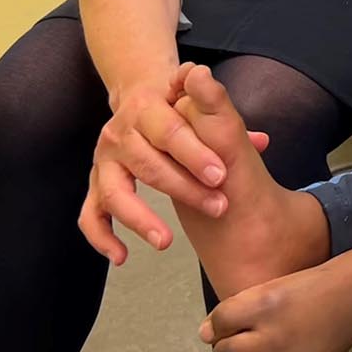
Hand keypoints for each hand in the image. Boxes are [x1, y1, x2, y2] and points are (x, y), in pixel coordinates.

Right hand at [78, 64, 268, 263]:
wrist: (142, 94)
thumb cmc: (179, 104)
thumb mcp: (198, 101)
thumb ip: (226, 119)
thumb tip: (261, 141)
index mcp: (147, 106)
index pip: (171, 131)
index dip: (196, 154)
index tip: (221, 176)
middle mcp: (119, 132)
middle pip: (148, 163)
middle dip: (184, 188)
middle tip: (218, 207)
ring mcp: (103, 159)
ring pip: (115, 192)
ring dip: (141, 219)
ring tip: (166, 241)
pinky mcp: (95, 182)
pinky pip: (90, 215)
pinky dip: (101, 237)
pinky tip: (122, 257)